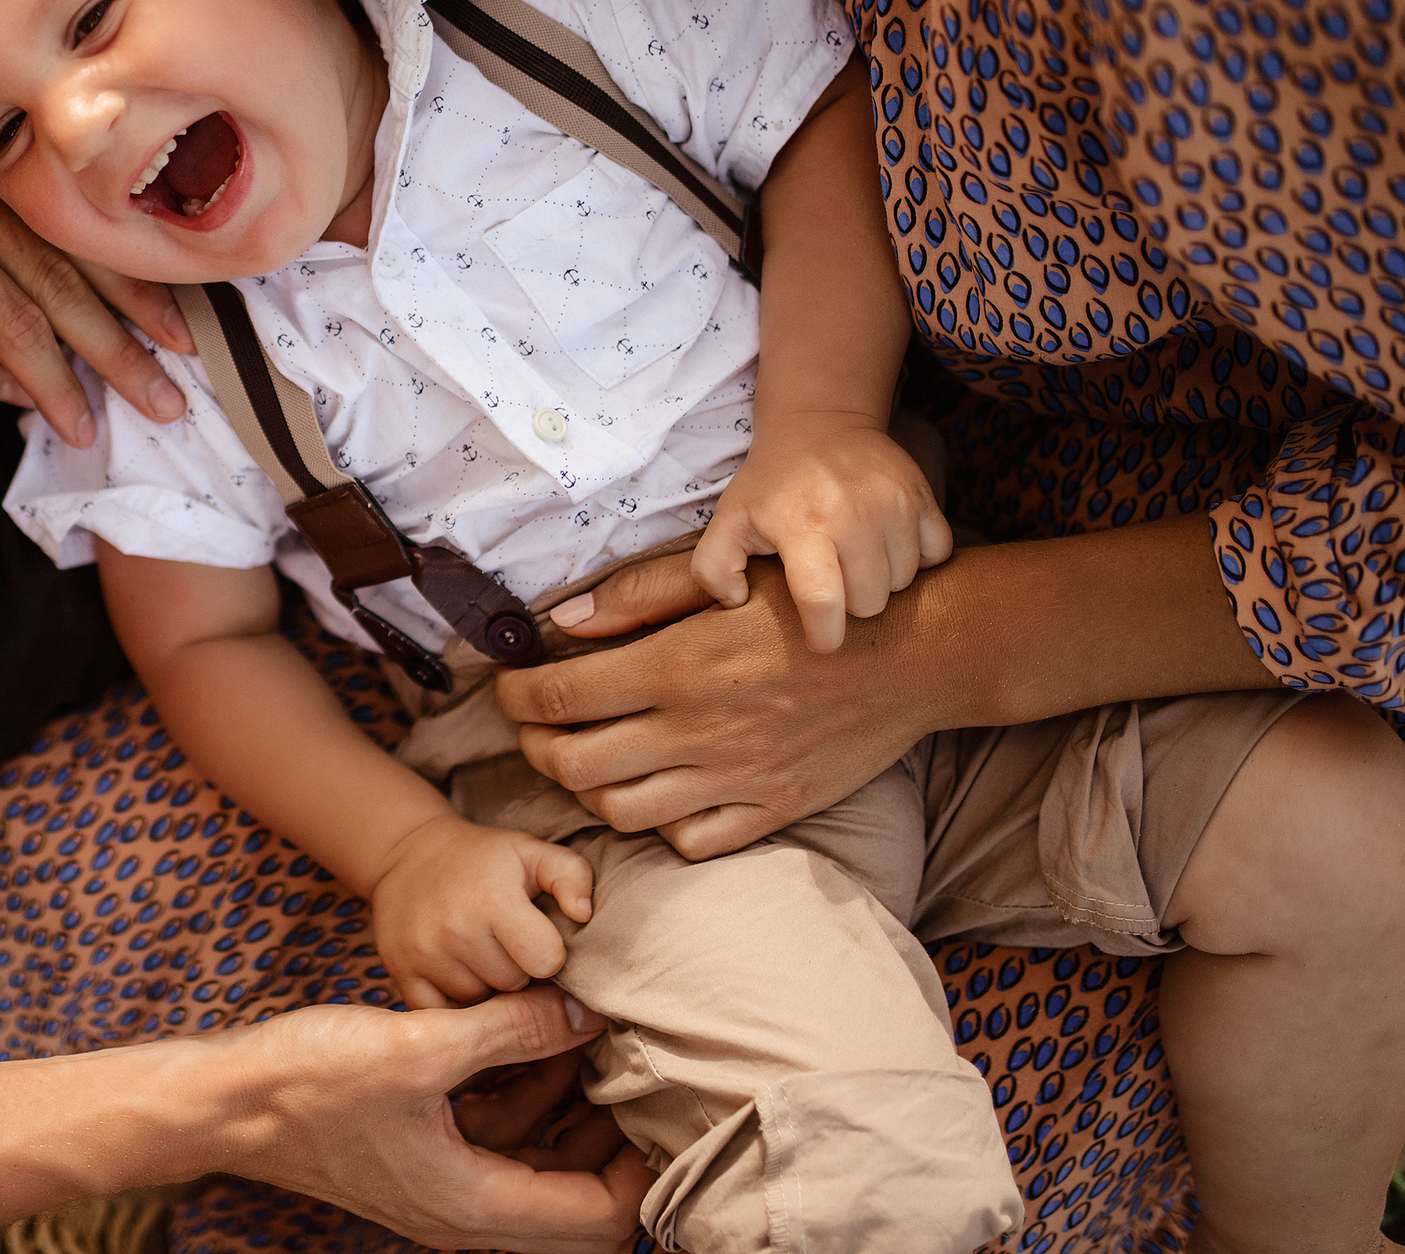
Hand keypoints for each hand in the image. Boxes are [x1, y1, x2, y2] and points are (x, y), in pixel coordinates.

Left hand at [0, 72, 191, 446]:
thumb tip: (19, 392)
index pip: (13, 322)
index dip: (57, 382)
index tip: (89, 425)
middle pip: (59, 277)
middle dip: (119, 345)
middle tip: (168, 394)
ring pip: (64, 236)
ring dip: (126, 292)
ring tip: (176, 338)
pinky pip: (42, 205)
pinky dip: (91, 245)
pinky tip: (129, 274)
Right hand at [218, 986, 652, 1252]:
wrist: (222, 1100)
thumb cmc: (307, 1083)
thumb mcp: (420, 1046)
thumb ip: (511, 1028)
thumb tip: (584, 1009)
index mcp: (476, 1207)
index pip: (603, 1218)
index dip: (642, 1164)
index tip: (655, 1098)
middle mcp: (468, 1212)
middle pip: (581, 1205)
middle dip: (613, 1142)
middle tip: (629, 1071)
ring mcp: (445, 1186)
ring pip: (541, 1166)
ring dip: (570, 1113)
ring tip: (585, 1036)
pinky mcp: (424, 1154)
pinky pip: (499, 1139)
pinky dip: (526, 1098)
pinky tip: (531, 1036)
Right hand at [372, 816, 593, 1008]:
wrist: (409, 854)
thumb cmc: (485, 859)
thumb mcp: (532, 852)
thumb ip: (571, 875)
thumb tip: (584, 914)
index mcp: (492, 898)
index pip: (545, 960)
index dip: (549, 953)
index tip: (538, 939)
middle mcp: (454, 928)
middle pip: (513, 986)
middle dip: (518, 971)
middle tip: (506, 944)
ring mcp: (423, 953)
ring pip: (481, 1005)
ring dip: (487, 989)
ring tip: (480, 955)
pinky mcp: (400, 971)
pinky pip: (444, 1015)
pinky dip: (455, 1002)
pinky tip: (457, 973)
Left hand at [506, 550, 939, 859]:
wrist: (914, 653)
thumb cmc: (813, 603)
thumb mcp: (725, 579)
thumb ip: (640, 597)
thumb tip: (563, 619)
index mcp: (678, 665)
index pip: (561, 695)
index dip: (517, 696)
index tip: (507, 688)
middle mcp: (697, 730)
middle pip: (574, 765)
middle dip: (536, 748)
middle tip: (535, 728)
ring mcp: (733, 779)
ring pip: (621, 811)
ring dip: (587, 790)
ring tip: (586, 760)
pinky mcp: (771, 810)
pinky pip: (688, 841)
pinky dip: (658, 824)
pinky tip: (656, 791)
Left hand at [686, 411, 950, 652]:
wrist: (820, 424)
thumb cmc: (772, 484)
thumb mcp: (729, 520)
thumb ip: (713, 570)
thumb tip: (736, 603)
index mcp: (803, 527)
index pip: (823, 602)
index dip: (823, 635)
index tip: (819, 639)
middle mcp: (855, 516)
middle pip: (870, 602)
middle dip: (850, 602)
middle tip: (832, 578)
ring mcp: (895, 505)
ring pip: (904, 582)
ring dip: (882, 579)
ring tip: (855, 556)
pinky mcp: (924, 498)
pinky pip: (937, 555)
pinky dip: (917, 557)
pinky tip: (887, 543)